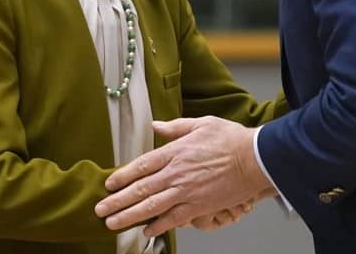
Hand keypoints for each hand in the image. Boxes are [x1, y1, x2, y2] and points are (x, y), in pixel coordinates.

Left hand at [94, 116, 271, 237]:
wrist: (255, 159)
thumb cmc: (231, 139)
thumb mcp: (201, 124)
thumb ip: (175, 127)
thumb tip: (155, 125)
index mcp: (175, 152)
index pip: (141, 165)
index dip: (122, 176)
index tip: (109, 184)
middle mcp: (176, 173)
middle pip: (140, 189)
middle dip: (117, 201)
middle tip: (100, 209)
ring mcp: (186, 192)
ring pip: (151, 206)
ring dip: (129, 216)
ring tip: (112, 224)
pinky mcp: (199, 206)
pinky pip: (174, 218)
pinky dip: (159, 226)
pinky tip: (146, 230)